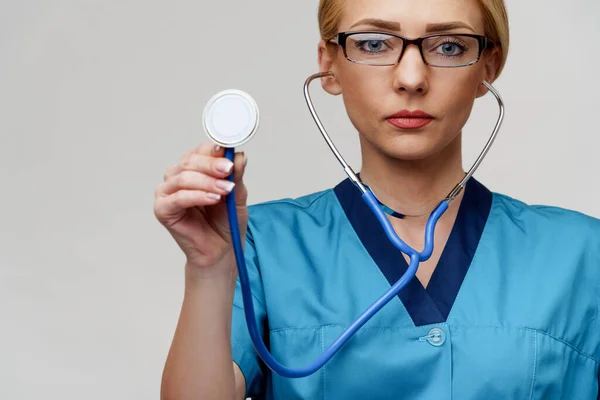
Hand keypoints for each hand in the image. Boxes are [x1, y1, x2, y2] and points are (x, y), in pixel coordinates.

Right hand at [154, 142, 248, 272]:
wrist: (221, 250)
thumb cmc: (225, 221)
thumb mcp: (237, 194)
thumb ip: (236, 175)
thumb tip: (239, 155)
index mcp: (194, 168)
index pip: (201, 150)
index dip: (215, 151)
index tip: (230, 158)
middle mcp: (177, 176)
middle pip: (190, 161)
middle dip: (211, 165)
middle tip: (228, 171)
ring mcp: (167, 192)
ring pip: (184, 177)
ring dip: (207, 182)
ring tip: (225, 190)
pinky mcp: (162, 209)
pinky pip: (178, 197)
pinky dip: (197, 196)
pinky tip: (213, 199)